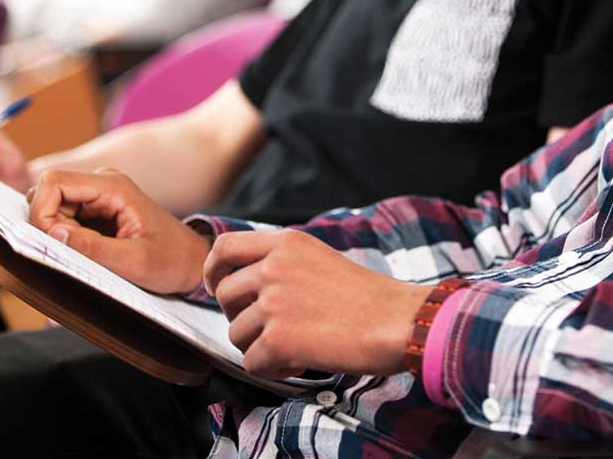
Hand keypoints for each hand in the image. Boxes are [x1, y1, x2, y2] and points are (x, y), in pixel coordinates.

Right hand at [27, 170, 208, 294]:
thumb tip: (53, 235)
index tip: (52, 244)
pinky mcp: (96, 211)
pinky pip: (64, 220)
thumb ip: (93, 249)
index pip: (53, 183)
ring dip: (58, 235)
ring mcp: (98, 196)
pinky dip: (66, 239)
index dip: (41, 212)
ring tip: (88, 257)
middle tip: (73, 255)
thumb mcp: (134, 262)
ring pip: (53, 209)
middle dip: (49, 227)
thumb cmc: (172, 261)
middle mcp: (102, 184)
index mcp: (112, 187)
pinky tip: (89, 256)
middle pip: (48, 195)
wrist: (193, 263)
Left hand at [204, 230, 432, 378]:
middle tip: (267, 331)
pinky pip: (251, 363)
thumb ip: (285, 265)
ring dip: (259, 347)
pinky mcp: (279, 339)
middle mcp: (274, 268)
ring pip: (236, 333)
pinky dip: (272, 370)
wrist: (400, 322)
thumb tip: (251, 287)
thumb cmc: (371, 299)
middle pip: (224, 296)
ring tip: (294, 350)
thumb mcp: (321, 260)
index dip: (212, 270)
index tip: (216, 287)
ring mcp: (274, 303)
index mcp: (286, 244)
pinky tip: (299, 364)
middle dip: (239, 318)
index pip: (225, 247)